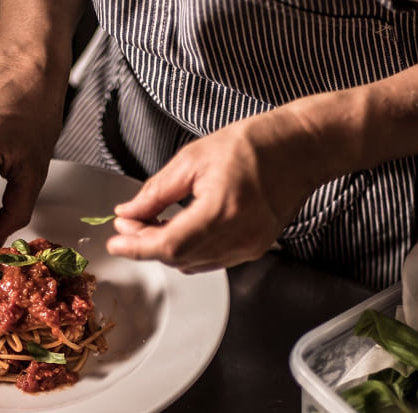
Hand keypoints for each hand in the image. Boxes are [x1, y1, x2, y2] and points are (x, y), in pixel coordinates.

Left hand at [106, 109, 334, 272]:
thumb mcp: (192, 159)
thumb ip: (155, 192)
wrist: (302, 148)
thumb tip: (128, 213)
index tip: (115, 242)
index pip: (168, 245)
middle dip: (145, 244)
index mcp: (222, 211)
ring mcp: (249, 247)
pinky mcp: (254, 248)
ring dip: (164, 248)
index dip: (136, 247)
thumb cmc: (254, 145)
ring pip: (191, 263)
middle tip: (126, 225)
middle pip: (177, 257)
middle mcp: (239, 236)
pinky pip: (210, 260)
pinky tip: (175, 230)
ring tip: (148, 224)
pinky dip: (187, 250)